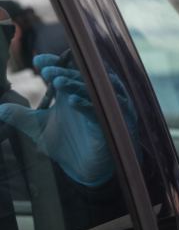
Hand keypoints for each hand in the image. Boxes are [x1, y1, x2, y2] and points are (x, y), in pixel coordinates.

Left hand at [0, 54, 136, 186]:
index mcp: (74, 93)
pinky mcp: (108, 124)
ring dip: (76, 84)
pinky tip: (72, 101)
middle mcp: (90, 97)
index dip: (55, 64)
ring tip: (58, 81)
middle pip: (81, 77)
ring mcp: (101, 109)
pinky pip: (99, 111)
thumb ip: (19, 116)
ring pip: (92, 90)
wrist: (84, 169)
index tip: (39, 61)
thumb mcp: (38, 128)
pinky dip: (87, 105)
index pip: (66, 71)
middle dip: (65, 72)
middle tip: (48, 70)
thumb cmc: (67, 145)